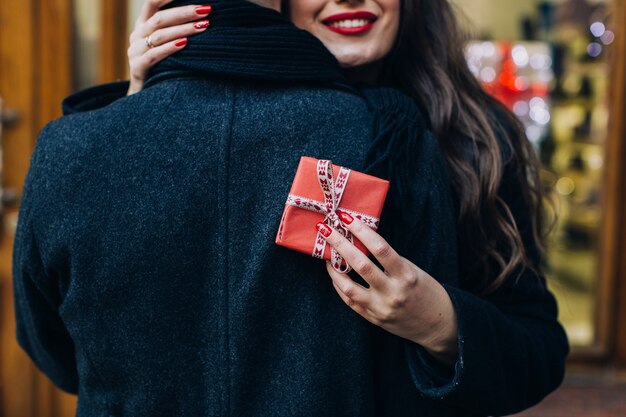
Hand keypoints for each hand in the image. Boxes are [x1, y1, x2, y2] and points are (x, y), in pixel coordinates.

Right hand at [127, 0, 212, 94]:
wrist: (145, 96)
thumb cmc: (162, 67)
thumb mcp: (166, 45)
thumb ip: (176, 29)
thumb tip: (203, 16)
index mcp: (143, 25)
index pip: (152, 2)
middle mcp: (137, 35)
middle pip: (160, 18)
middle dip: (185, 12)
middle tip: (207, 10)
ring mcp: (135, 52)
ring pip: (159, 35)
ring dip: (184, 29)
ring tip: (204, 26)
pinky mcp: (137, 68)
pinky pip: (154, 55)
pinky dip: (170, 48)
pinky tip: (185, 44)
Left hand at [316, 211, 458, 366]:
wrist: (436, 326)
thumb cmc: (426, 291)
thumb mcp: (414, 271)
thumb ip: (390, 260)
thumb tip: (362, 241)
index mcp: (406, 275)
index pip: (380, 248)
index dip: (361, 230)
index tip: (346, 217)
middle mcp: (393, 292)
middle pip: (360, 265)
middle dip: (339, 244)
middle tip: (324, 228)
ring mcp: (381, 308)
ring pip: (349, 286)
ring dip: (333, 268)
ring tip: (325, 254)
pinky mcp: (373, 318)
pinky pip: (350, 300)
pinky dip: (339, 285)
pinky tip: (334, 273)